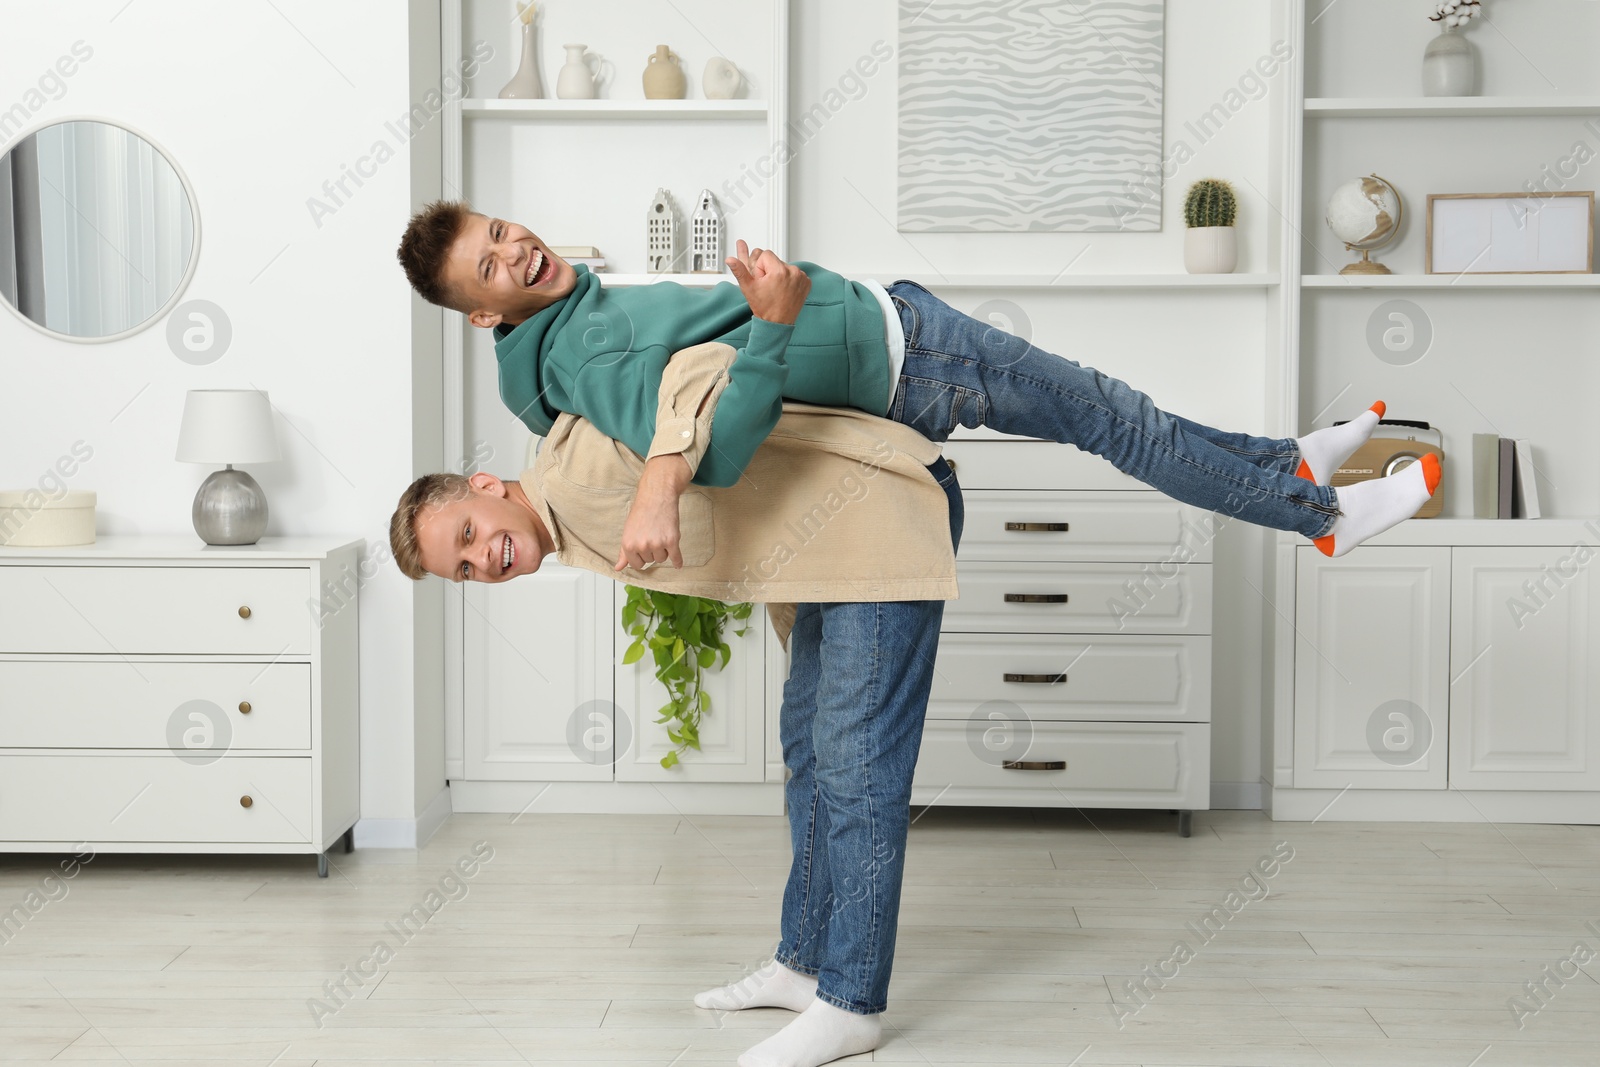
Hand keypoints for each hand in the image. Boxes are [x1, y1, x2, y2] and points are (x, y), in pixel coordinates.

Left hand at [615, 455, 691, 571]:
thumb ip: (623, 552)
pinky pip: (676, 557)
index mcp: (628, 544)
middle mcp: (642, 546)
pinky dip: (678, 561)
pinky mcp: (672, 540)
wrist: (657, 496)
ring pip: (662, 559)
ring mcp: (657, 544)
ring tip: (661, 534)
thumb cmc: (641, 512)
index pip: (636, 565)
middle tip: (653, 535)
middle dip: (653, 551)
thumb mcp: (628, 531)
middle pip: (650, 561)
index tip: (644, 549)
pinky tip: (678, 564)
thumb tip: (618, 568)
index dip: (641, 557)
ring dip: (664, 550)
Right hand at [725, 239, 809, 324]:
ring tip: (776, 289)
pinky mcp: (806, 282)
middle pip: (775, 260)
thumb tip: (730, 259)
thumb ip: (739, 270)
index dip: (759, 268)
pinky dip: (789, 279)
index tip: (761, 280)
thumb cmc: (764, 307)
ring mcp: (801, 277)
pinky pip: (795, 273)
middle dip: (769, 270)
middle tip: (768, 286)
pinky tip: (784, 289)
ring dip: (779, 274)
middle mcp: (793, 272)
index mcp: (779, 271)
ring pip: (785, 266)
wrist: (777, 323)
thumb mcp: (748, 287)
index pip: (764, 254)